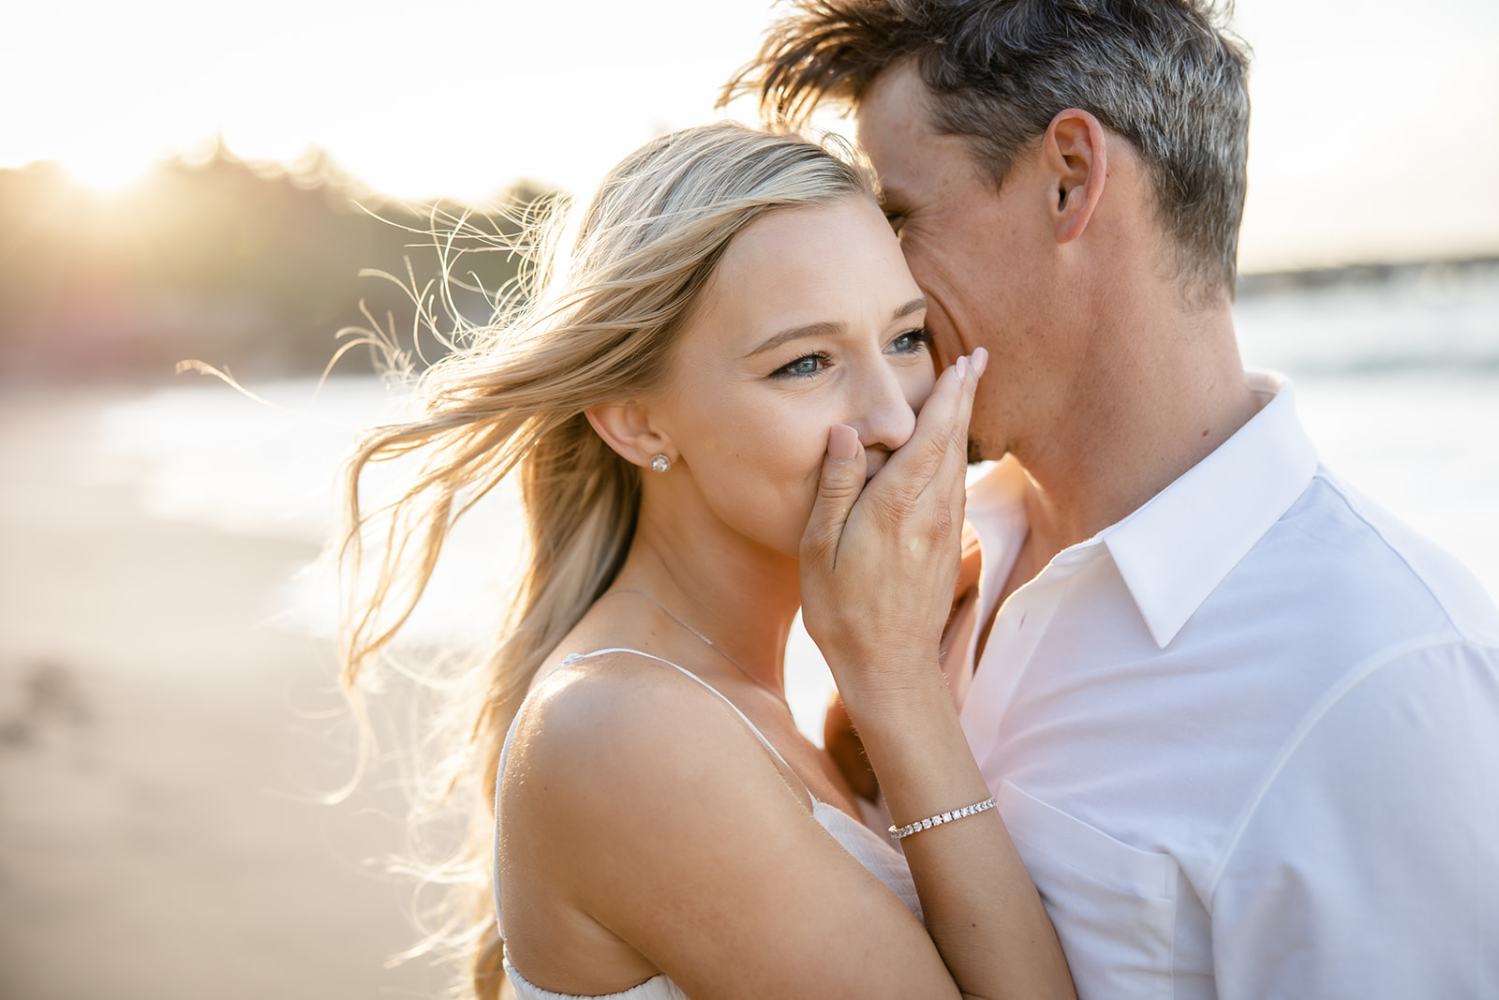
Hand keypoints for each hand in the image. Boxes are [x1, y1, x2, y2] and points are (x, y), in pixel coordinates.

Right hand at [799, 348, 986, 707]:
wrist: (889, 667)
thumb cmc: (842, 610)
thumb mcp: (819, 550)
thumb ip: (836, 487)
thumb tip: (846, 432)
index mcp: (897, 506)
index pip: (930, 436)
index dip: (948, 396)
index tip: (962, 362)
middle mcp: (931, 512)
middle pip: (954, 441)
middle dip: (965, 396)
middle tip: (976, 357)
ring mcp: (944, 529)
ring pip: (958, 462)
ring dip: (963, 422)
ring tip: (967, 389)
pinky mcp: (946, 546)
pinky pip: (955, 486)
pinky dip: (956, 454)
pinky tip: (951, 449)